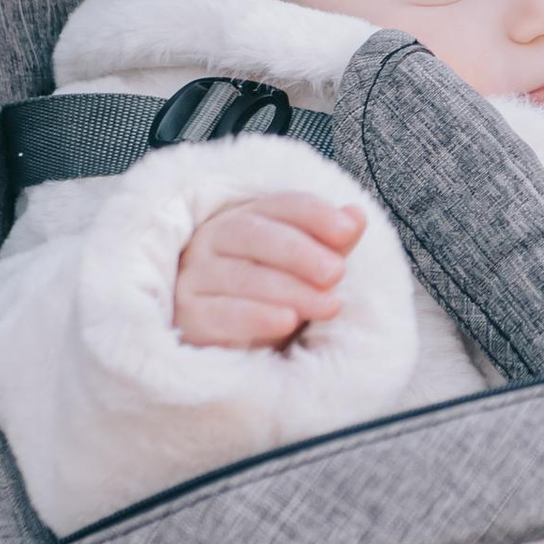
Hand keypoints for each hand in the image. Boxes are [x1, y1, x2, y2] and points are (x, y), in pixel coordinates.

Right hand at [173, 193, 364, 347]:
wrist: (225, 337)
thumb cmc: (269, 291)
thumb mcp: (305, 266)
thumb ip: (330, 242)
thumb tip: (356, 216)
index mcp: (246, 217)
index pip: (281, 206)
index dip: (316, 215)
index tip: (348, 232)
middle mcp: (214, 238)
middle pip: (255, 235)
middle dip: (301, 253)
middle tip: (337, 273)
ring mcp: (196, 275)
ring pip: (241, 276)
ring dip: (289, 290)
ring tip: (328, 305)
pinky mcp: (187, 314)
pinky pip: (219, 314)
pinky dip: (255, 317)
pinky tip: (286, 322)